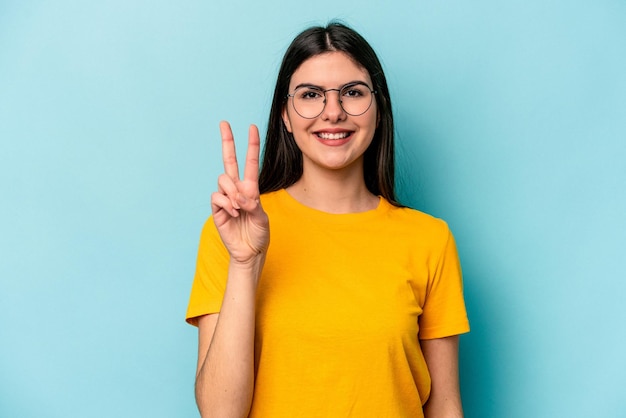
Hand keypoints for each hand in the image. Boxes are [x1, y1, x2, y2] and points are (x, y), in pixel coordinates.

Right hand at [211, 121, 268, 263]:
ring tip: (239, 207)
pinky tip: (233, 214)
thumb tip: (239, 196)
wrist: (249, 251)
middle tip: (224, 123)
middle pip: (229, 160)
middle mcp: (237, 189)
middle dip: (227, 141)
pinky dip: (226, 203)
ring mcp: (225, 198)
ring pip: (223, 180)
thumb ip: (252, 205)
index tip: (252, 127)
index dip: (251, 145)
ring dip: (232, 192)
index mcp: (251, 188)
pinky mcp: (216, 209)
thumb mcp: (262, 218)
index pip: (250, 162)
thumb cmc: (259, 234)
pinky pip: (217, 196)